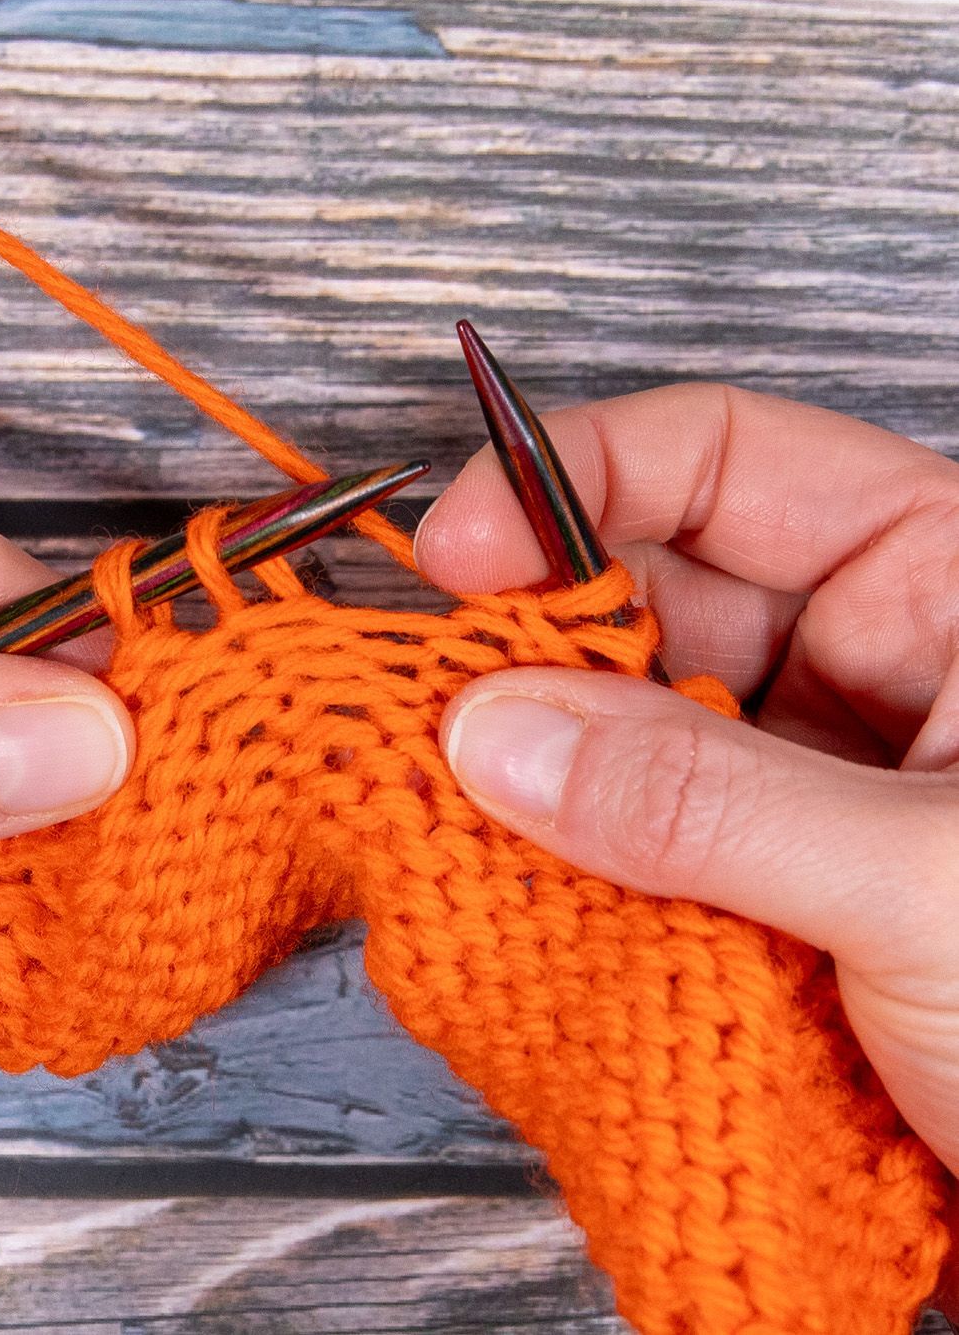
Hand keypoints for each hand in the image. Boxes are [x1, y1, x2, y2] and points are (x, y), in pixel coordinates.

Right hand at [418, 381, 958, 1289]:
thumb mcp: (927, 885)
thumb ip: (704, 800)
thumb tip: (496, 731)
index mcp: (944, 576)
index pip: (726, 455)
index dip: (575, 476)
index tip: (455, 551)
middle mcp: (867, 652)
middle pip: (649, 583)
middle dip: (532, 637)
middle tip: (433, 705)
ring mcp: (806, 767)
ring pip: (625, 713)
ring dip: (537, 758)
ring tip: (451, 800)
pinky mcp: (762, 873)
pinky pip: (633, 827)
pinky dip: (565, 850)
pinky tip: (510, 874)